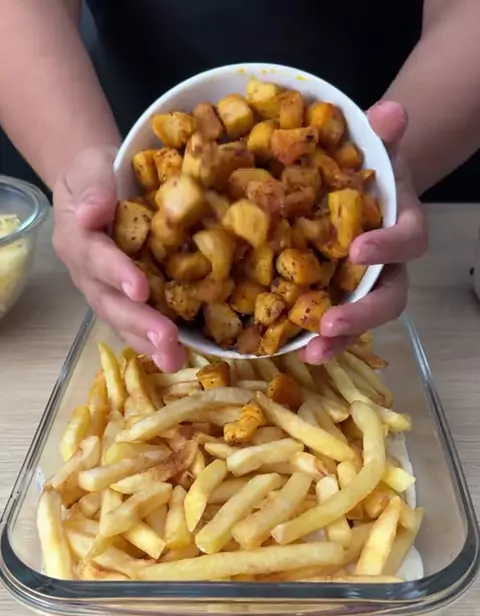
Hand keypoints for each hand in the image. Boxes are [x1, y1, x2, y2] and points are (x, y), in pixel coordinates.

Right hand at [52, 146, 185, 371]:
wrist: (96, 185)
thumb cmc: (96, 174)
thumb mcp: (90, 168)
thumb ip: (94, 188)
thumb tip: (92, 212)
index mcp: (78, 238)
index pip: (96, 257)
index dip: (117, 273)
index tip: (140, 288)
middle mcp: (88, 273)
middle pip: (109, 302)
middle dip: (138, 321)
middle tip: (166, 339)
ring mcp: (104, 290)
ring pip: (122, 320)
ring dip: (147, 342)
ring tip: (172, 360)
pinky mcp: (123, 299)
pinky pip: (135, 324)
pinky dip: (152, 343)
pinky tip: (174, 358)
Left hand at [302, 101, 427, 363]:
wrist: (357, 187)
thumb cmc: (368, 168)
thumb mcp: (378, 146)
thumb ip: (385, 133)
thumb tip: (391, 110)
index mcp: (402, 228)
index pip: (407, 241)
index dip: (388, 247)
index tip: (360, 248)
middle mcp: (386, 267)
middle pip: (387, 299)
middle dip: (361, 315)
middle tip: (331, 325)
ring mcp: (359, 288)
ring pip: (358, 321)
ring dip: (337, 340)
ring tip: (311, 354)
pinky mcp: (331, 297)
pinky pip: (324, 323)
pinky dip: (307, 337)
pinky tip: (281, 348)